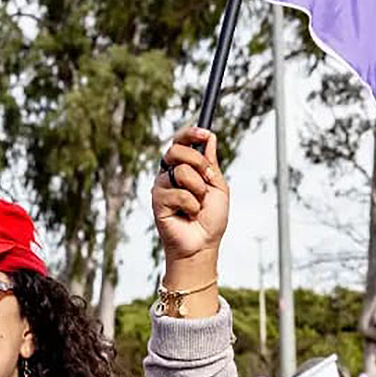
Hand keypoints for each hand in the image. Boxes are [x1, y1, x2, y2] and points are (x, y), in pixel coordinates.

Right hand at [153, 126, 229, 273]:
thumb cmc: (210, 219)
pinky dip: (192, 205)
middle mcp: (169, 175)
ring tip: (198, 205)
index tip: (205, 133)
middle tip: (207, 181)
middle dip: (198, 162)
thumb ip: (211, 163)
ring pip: (181, 171)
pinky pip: (179, 193)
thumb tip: (210, 138)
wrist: (203, 244)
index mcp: (183, 168)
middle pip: (176, 150)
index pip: (180, 142)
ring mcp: (161, 187)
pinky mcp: (157, 202)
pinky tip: (189, 215)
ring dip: (198, 189)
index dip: (190, 134)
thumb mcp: (218, 186)